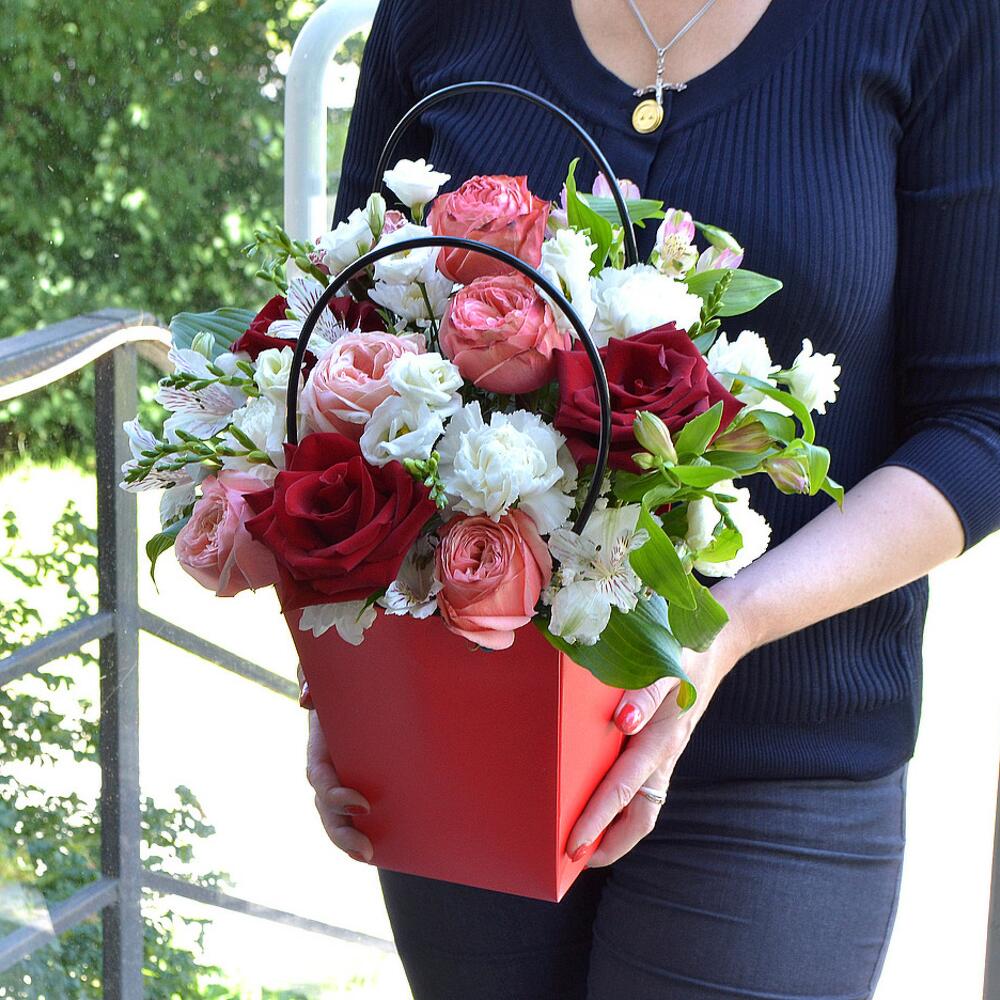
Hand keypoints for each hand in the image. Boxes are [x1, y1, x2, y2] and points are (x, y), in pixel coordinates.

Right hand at [302, 664, 373, 863]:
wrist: (367, 679)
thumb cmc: (348, 675)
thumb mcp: (329, 673)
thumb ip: (312, 676)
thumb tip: (305, 699)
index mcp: (321, 742)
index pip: (319, 776)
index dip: (335, 794)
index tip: (363, 804)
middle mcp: (330, 764)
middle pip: (325, 807)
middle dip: (340, 833)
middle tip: (366, 850)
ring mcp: (345, 775)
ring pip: (336, 816)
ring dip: (348, 840)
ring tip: (369, 855)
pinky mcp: (365, 781)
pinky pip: (357, 812)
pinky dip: (363, 830)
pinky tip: (382, 848)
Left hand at [567, 596, 751, 867]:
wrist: (717, 644)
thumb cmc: (682, 653)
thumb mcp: (663, 666)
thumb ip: (643, 694)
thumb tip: (623, 723)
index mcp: (660, 741)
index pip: (622, 793)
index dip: (596, 823)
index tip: (572, 845)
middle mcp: (664, 756)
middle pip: (638, 818)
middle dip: (608, 843)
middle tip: (572, 858)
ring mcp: (666, 754)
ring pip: (643, 807)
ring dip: (616, 829)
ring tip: (585, 842)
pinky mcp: (665, 746)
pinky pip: (644, 787)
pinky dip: (624, 805)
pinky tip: (604, 802)